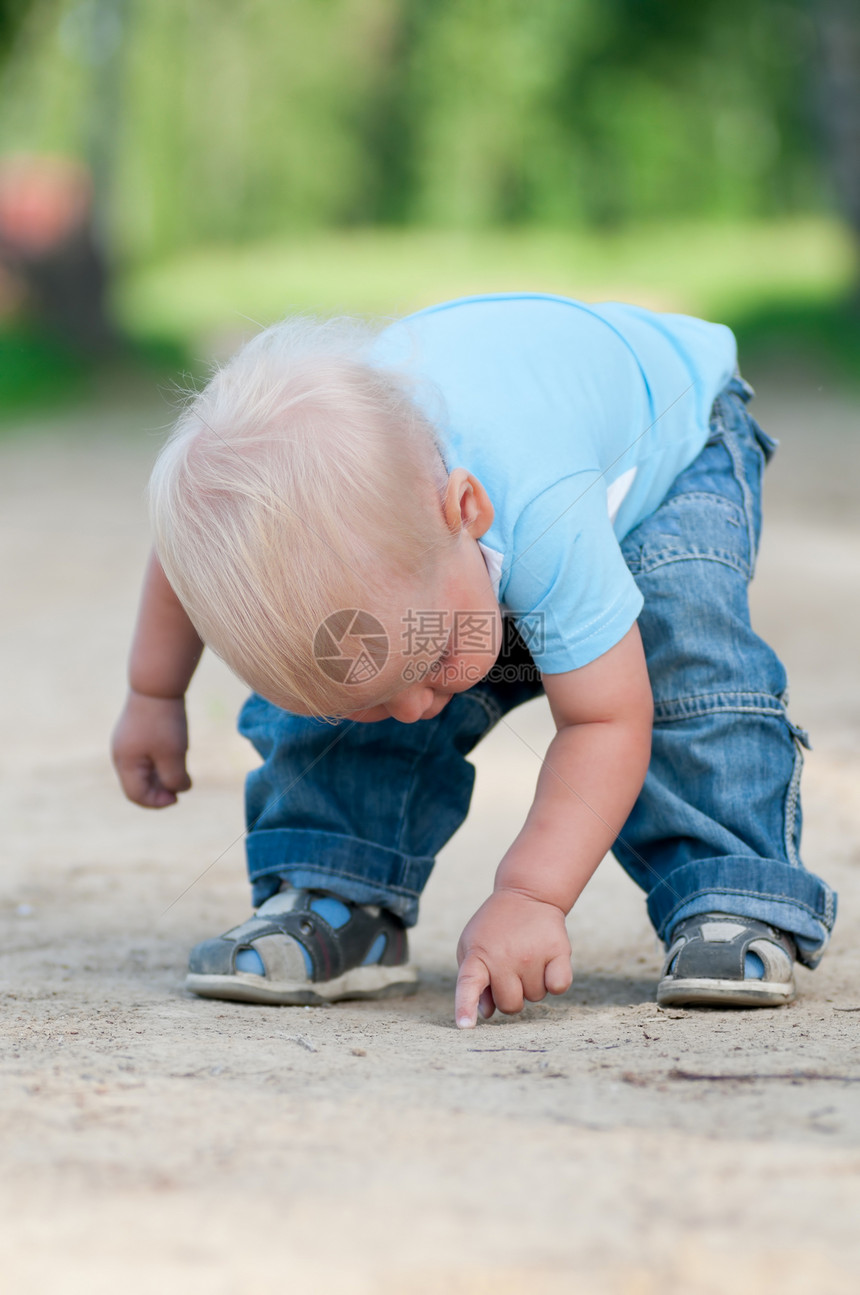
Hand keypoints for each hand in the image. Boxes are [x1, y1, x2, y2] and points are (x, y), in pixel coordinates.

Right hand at [111, 690, 191, 807]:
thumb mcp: (173, 754)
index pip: (136, 796)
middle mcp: (120, 755)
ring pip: (142, 772)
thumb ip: (175, 778)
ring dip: (161, 777)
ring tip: (181, 771)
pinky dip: (159, 763)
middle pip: (138, 786)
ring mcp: (125, 744)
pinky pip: (144, 758)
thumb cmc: (164, 721)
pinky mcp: (133, 734)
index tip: (178, 797)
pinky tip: (176, 756)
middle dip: (160, 790)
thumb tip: (178, 791)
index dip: (158, 802)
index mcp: (125, 763)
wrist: (157, 685)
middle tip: (182, 785)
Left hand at [454, 889, 571, 1028]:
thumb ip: (474, 981)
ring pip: (535, 998)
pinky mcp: (558, 951)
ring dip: (531, 985)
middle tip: (511, 969)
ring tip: (527, 957)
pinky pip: (559, 987)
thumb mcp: (473, 946)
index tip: (465, 1026)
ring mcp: (532, 954)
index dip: (465, 1006)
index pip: (468, 985)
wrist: (528, 894)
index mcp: (478, 955)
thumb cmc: (496, 928)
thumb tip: (485, 1013)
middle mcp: (504, 956)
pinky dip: (556, 982)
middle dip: (511, 995)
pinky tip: (548, 964)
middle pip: (510, 1005)